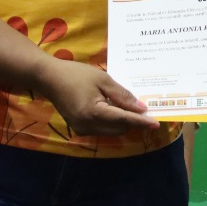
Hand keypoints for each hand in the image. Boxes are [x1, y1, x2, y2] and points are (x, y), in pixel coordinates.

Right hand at [37, 60, 160, 136]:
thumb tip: (141, 109)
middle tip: (141, 107)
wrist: (49, 78)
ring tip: (124, 105)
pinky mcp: (79, 129)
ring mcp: (82, 130)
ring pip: (112, 131)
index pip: (124, 120)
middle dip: (132, 120)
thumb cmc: (76, 74)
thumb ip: (122, 95)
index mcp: (94, 113)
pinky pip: (102, 129)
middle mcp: (88, 126)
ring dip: (122, 121)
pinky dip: (111, 121)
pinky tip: (111, 107)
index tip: (157, 123)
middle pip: (120, 128)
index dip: (142, 121)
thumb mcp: (103, 80)